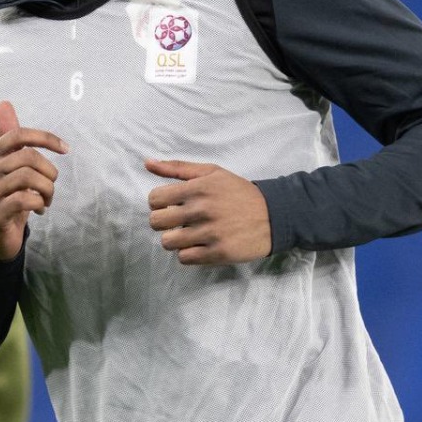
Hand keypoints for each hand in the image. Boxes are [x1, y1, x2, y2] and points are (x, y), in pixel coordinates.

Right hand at [0, 101, 66, 260]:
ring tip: (46, 199)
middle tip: (50, 186)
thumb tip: (3, 103)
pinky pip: (25, 200)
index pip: (18, 135)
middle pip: (28, 158)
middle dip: (49, 172)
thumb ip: (8, 136)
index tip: (65, 149)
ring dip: (47, 191)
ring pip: (29, 179)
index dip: (46, 138)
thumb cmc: (7, 194)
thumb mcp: (8, 164)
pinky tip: (39, 209)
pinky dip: (39, 203)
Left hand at [145, 160, 271, 264]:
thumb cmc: (238, 192)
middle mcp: (201, 210)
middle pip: (156, 222)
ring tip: (188, 234)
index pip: (154, 199)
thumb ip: (177, 168)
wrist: (274, 214)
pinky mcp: (218, 253)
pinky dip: (188, 253)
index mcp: (197, 188)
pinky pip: (184, 258)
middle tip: (177, 221)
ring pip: (167, 242)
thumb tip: (147, 163)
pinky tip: (199, 245)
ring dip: (174, 240)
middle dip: (163, 222)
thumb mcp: (211, 172)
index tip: (170, 205)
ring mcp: (209, 233)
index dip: (158, 203)